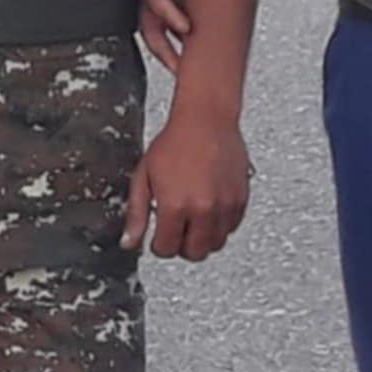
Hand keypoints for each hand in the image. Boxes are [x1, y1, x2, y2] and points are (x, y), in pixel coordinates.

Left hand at [121, 112, 251, 260]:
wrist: (206, 118)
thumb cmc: (175, 141)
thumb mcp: (144, 175)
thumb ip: (136, 213)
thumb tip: (130, 242)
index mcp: (175, 206)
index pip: (167, 249)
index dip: (159, 244)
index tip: (159, 235)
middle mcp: (203, 209)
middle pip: (194, 253)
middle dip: (182, 245)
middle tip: (177, 229)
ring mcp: (225, 205)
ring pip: (215, 244)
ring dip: (203, 237)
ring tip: (194, 217)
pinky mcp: (241, 199)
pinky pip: (232, 227)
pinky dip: (221, 224)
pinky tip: (209, 207)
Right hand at [138, 0, 189, 73]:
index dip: (167, 13)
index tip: (185, 26)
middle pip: (149, 24)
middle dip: (164, 49)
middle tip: (181, 67)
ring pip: (156, 30)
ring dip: (170, 51)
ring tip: (186, 69)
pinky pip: (170, 24)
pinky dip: (179, 41)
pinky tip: (193, 53)